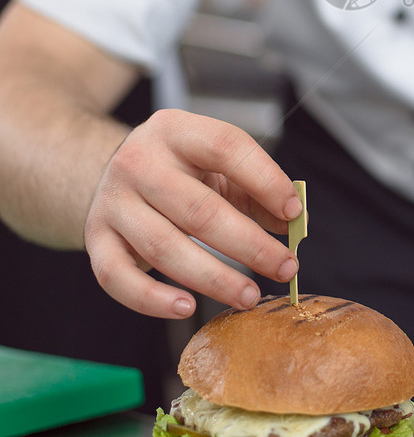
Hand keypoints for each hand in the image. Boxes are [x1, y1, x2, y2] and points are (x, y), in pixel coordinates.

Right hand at [84, 109, 302, 318]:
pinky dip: (153, 300)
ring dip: (214, 278)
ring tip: (250, 295)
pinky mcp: (96, 238)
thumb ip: (256, 190)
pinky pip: (118, 278)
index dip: (265, 180)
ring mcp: (113, 201)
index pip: (226, 147)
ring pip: (164, 248)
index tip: (294, 213)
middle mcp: (138, 161)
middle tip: (285, 268)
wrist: (110, 173)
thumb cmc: (178, 172)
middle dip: (249, 245)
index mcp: (175, 130)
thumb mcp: (217, 166)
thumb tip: (295, 222)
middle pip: (199, 209)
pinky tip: (187, 307)